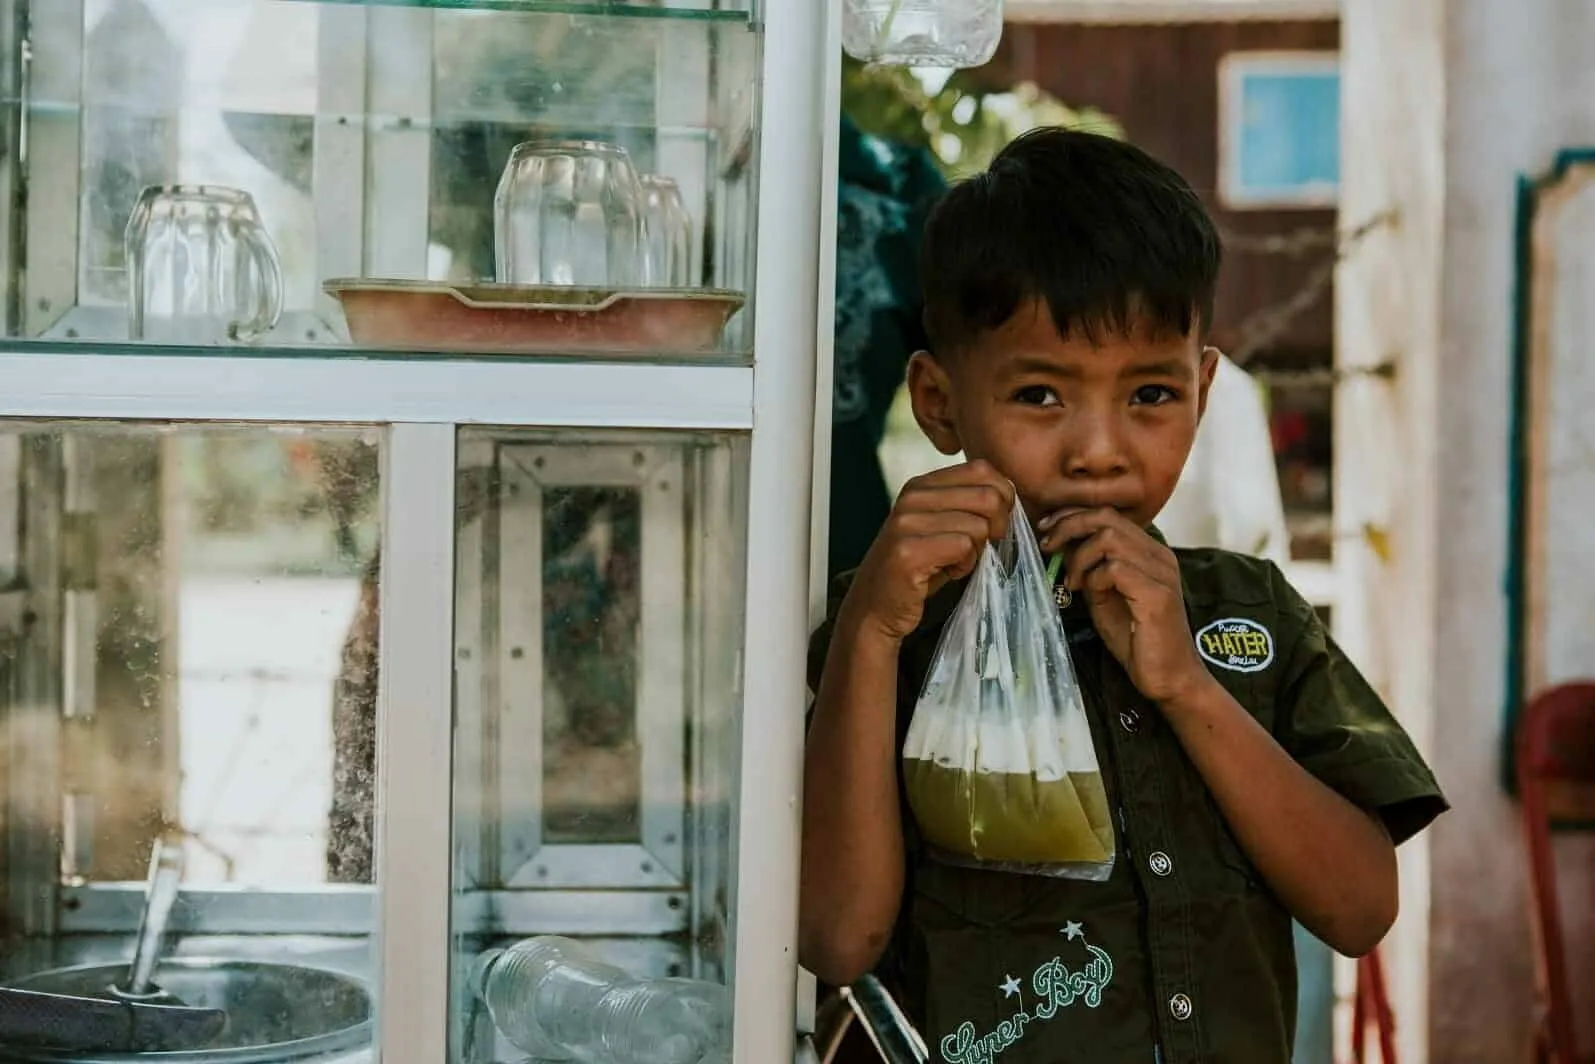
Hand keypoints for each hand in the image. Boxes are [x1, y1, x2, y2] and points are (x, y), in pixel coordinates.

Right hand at [842, 460, 1014, 642]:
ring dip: (976, 552)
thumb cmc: (918, 570)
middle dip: (996, 527)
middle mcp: (911, 498)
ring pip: (979, 526)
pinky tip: (946, 573)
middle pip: (988, 497)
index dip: (1002, 498)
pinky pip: (964, 547)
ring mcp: (907, 523)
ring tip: (953, 563)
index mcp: (920, 485)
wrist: (875, 608)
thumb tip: (1010, 494)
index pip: (982, 469)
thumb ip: (967, 504)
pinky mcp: (909, 552)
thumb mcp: (940, 526)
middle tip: (978, 548)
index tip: (991, 524)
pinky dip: (965, 566)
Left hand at [1039, 508, 1210, 705]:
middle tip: (1048, 548)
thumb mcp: (1104, 597)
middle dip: (1068, 526)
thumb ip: (1089, 570)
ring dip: (1080, 557)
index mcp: (1149, 553)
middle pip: (1106, 517)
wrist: (1168, 677)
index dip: (1072, 516)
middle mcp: (1159, 556)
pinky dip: (1093, 578)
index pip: (1108, 515)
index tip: (1046, 530)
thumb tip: (1062, 547)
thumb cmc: (1136, 640)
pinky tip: (1087, 594)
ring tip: (1072, 582)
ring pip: (1109, 538)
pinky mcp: (1157, 594)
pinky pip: (1115, 568)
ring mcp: (1161, 573)